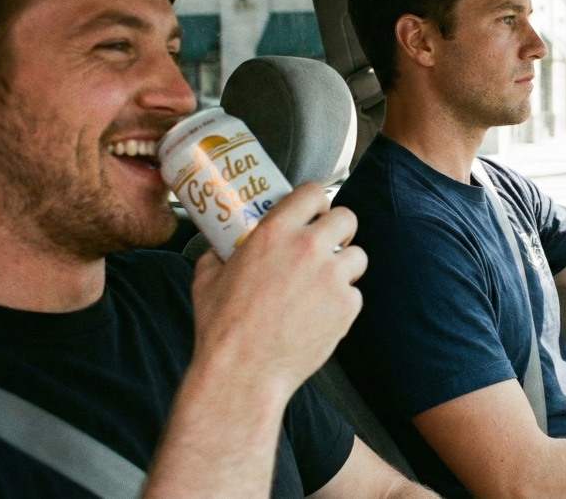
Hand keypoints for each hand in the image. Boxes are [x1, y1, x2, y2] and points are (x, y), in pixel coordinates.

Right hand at [189, 183, 366, 396]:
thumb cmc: (222, 328)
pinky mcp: (346, 306)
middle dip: (340, 230)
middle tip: (328, 245)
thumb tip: (220, 247)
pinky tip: (321, 314)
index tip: (315, 213)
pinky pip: (354, 294)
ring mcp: (331, 276)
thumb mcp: (207, 279)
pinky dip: (342, 302)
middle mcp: (308, 247)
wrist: (243, 372)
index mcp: (274, 232)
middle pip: (347, 217)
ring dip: (345, 266)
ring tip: (326, 283)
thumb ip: (218, 255)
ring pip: (357, 256)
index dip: (317, 202)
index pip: (313, 193)